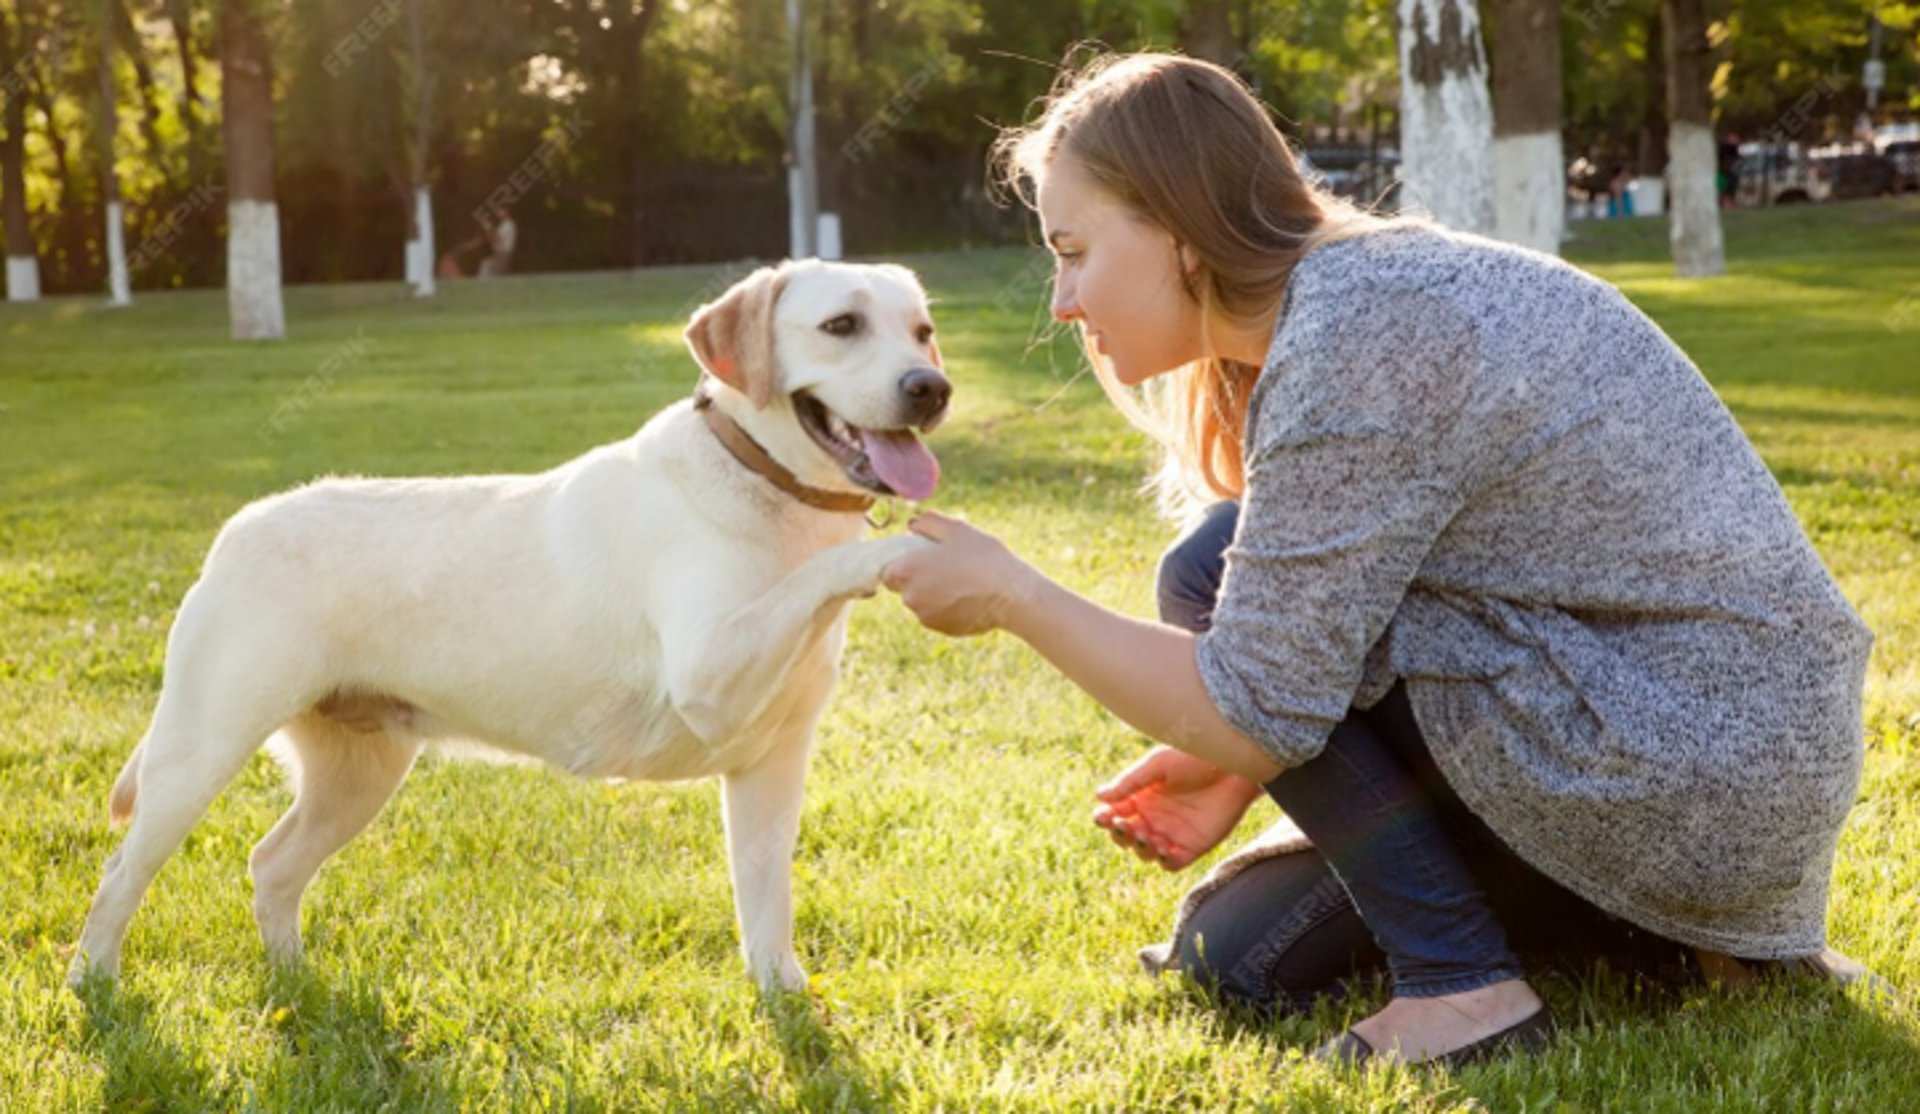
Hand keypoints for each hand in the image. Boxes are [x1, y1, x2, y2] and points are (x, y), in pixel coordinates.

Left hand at [880, 512, 1039, 636]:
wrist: (1010, 594)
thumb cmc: (983, 558)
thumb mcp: (955, 529)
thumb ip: (927, 523)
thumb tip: (912, 525)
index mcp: (907, 571)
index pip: (887, 571)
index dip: (902, 563)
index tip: (920, 558)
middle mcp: (910, 598)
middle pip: (904, 588)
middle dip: (918, 578)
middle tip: (945, 566)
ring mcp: (926, 617)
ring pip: (922, 603)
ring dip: (933, 594)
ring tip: (962, 581)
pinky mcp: (943, 630)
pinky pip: (938, 615)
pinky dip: (947, 607)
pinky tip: (968, 596)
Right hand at [1092, 746, 1263, 870]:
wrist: (1232, 766)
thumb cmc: (1194, 758)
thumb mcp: (1158, 765)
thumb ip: (1130, 782)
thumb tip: (1099, 797)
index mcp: (1140, 797)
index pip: (1114, 814)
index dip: (1105, 818)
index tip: (1104, 817)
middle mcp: (1153, 818)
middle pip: (1125, 836)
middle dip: (1120, 834)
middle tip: (1124, 824)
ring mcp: (1172, 834)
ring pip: (1145, 852)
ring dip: (1140, 847)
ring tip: (1147, 834)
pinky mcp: (1192, 847)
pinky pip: (1171, 863)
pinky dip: (1163, 860)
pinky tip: (1163, 847)